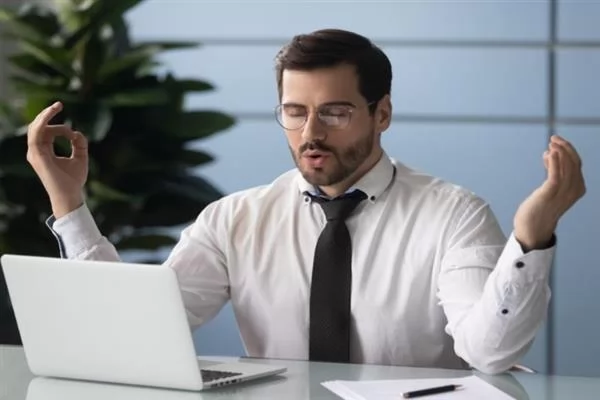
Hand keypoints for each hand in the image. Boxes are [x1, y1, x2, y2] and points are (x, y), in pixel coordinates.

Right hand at [26, 101, 88, 217]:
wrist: (71, 194)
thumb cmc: (74, 179)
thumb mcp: (80, 157)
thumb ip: (79, 143)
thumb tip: (77, 132)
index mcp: (45, 151)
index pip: (47, 132)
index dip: (61, 127)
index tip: (73, 133)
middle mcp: (37, 151)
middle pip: (38, 127)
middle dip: (47, 114)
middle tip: (59, 104)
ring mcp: (35, 153)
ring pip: (34, 128)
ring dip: (45, 116)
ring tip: (56, 107)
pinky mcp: (37, 156)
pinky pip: (35, 135)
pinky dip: (42, 123)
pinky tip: (50, 116)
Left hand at [514, 135, 585, 250]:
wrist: (532, 230)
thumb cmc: (540, 208)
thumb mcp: (550, 188)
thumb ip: (553, 172)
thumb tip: (548, 154)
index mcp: (577, 189)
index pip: (577, 164)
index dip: (568, 150)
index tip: (555, 142)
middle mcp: (573, 191)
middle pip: (575, 163)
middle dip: (565, 148)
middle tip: (553, 138)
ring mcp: (562, 194)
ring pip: (567, 168)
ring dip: (559, 152)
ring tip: (551, 142)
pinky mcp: (549, 195)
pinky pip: (555, 176)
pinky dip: (554, 163)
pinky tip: (549, 153)